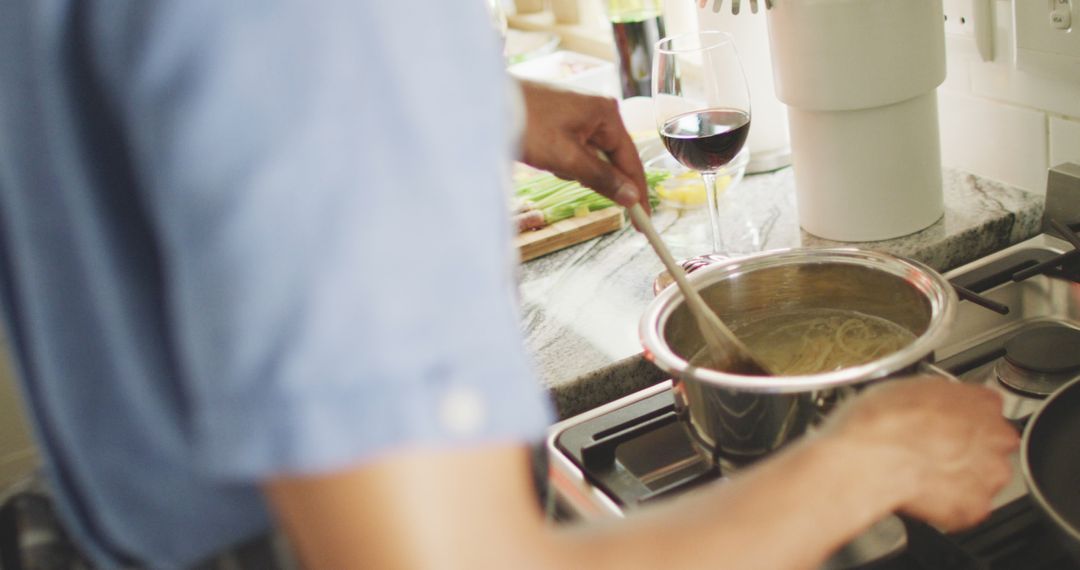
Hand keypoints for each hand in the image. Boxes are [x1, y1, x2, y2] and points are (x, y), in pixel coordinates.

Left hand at [518, 81, 649, 212]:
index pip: (631, 161)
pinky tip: (543, 153)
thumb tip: (632, 196)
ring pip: (590, 157)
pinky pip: (574, 150)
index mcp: (606, 114)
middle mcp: (598, 111)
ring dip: (573, 168)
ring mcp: (580, 114)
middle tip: (568, 175)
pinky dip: (562, 160)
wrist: (488, 104)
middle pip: (611, 159)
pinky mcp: (563, 120)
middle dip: (593, 175)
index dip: (637, 193)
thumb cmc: (526, 123)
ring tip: (547, 157)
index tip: (641, 220)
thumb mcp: (567, 158)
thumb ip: (602, 179)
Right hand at [820, 377, 1018, 530]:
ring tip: (924, 474)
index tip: (947, 424)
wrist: (867, 461)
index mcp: (982, 402)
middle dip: (966, 450)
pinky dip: (948, 504)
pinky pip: (967, 507)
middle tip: (931, 451)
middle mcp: (994, 437)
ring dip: (960, 478)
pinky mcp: (975, 507)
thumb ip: (937, 397)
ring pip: (983, 477)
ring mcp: (989, 474)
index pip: (987, 407)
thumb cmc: (879, 422)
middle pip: (991, 445)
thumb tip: (929, 404)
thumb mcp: (907, 386)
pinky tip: (924, 492)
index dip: (962, 418)